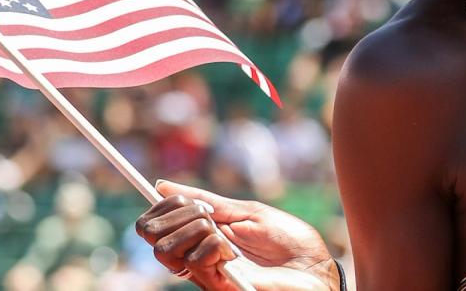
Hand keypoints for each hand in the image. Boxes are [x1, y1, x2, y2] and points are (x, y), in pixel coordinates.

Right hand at [136, 180, 340, 290]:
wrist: (313, 266)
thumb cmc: (287, 240)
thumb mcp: (245, 211)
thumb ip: (207, 201)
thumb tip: (163, 185)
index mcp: (200, 236)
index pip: (156, 224)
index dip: (159, 206)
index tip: (174, 194)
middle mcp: (195, 255)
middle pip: (151, 235)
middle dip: (177, 213)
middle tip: (208, 215)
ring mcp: (204, 273)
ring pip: (166, 249)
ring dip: (197, 230)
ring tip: (226, 237)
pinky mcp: (216, 286)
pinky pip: (195, 262)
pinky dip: (213, 247)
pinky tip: (234, 254)